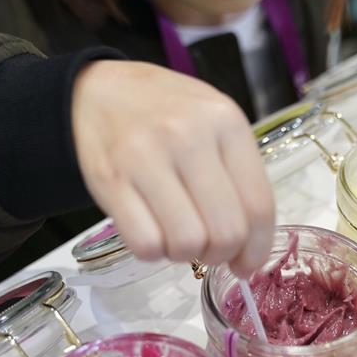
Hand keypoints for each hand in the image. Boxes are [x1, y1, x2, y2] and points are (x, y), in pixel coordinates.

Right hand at [71, 60, 274, 276]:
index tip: (247, 264)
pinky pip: (145, 244)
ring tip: (178, 235)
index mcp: (225, 121)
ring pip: (187, 243)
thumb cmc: (165, 112)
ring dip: (186, 254)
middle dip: (221, 255)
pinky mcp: (110, 180)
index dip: (257, 248)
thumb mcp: (214, 122)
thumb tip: (251, 247)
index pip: (258, 205)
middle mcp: (188, 136)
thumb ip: (238, 174)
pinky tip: (152, 232)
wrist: (97, 92)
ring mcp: (146, 157)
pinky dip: (153, 252)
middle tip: (209, 249)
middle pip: (226, 231)